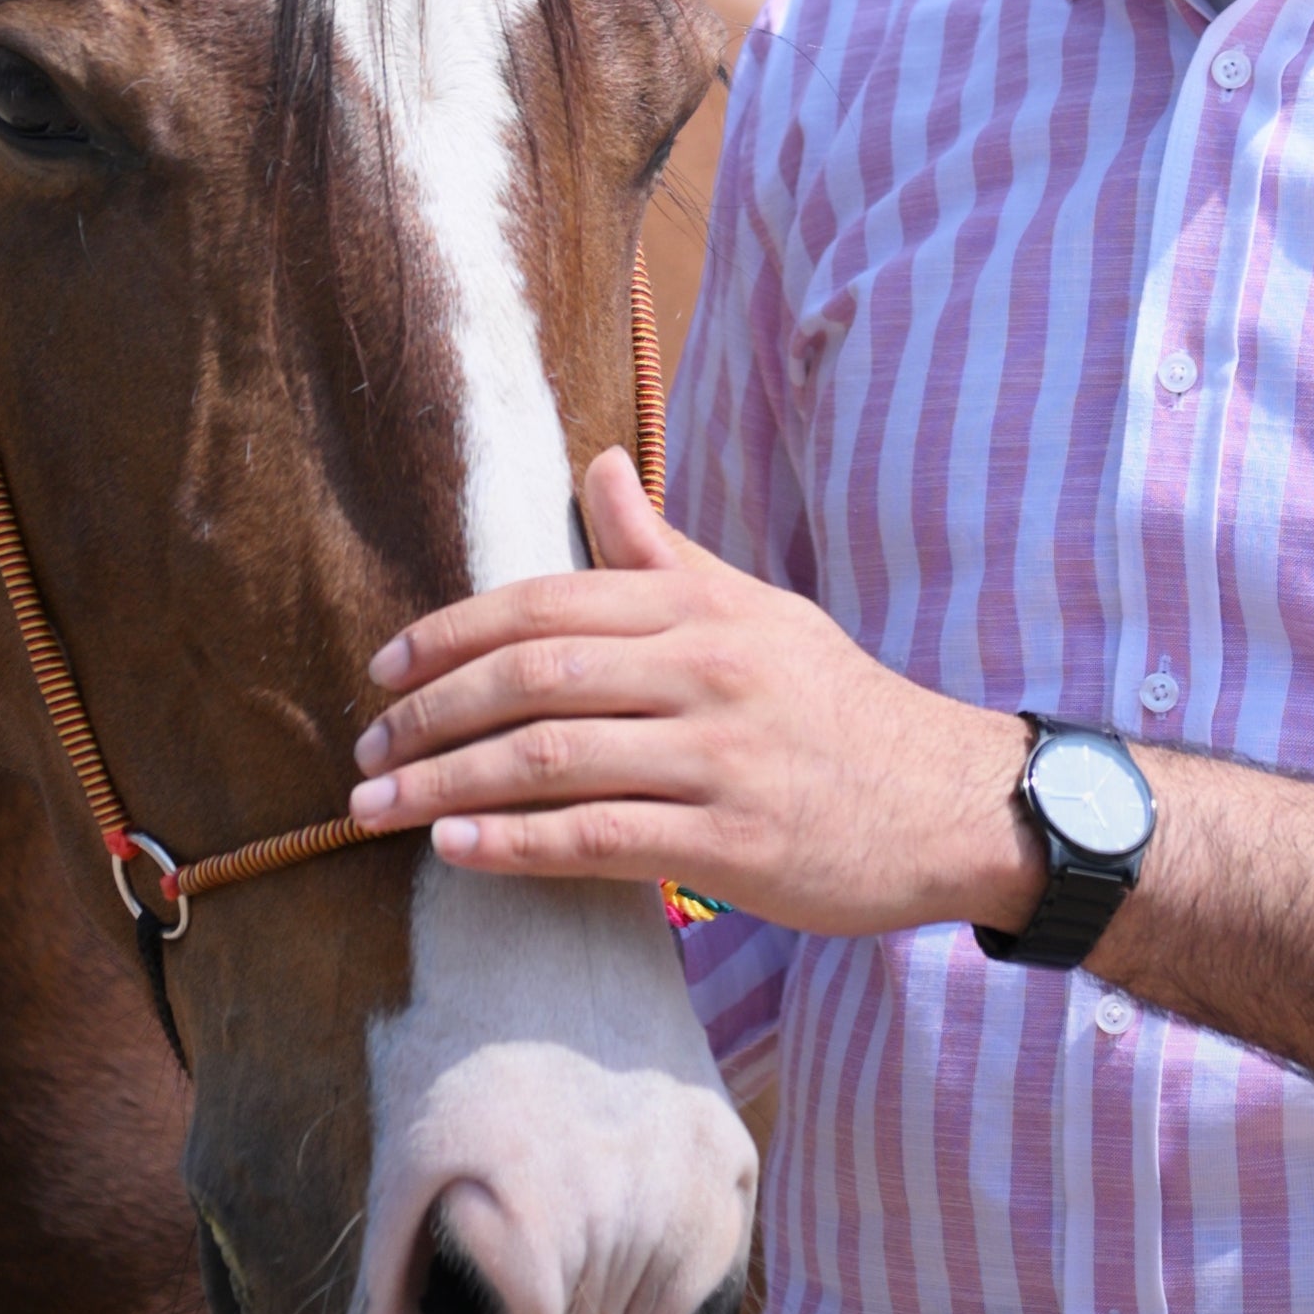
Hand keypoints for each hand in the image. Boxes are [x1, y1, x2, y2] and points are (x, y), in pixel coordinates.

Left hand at [348, 453, 1044, 941]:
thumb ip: (664, 553)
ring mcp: (716, 758)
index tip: (386, 668)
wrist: (948, 800)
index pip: (548, 603)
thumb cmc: (837, 705)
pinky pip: (597, 839)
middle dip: (430, 713)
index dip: (453, 633)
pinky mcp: (730, 842)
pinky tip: (455, 849)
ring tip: (374, 810)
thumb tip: (598, 465)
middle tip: (365, 750)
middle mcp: (703, 671)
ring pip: (548, 761)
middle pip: (531, 678)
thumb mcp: (758, 611)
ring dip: (443, 784)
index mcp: (702, 609)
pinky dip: (513, 844)